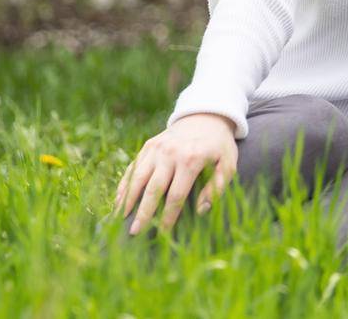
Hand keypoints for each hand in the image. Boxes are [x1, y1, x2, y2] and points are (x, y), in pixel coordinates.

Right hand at [113, 112, 237, 234]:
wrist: (206, 115)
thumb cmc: (219, 146)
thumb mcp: (228, 164)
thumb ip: (217, 187)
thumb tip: (201, 210)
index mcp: (191, 159)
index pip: (176, 195)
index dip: (168, 216)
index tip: (162, 233)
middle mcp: (170, 153)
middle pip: (153, 189)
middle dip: (143, 212)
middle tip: (134, 232)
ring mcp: (157, 148)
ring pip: (138, 177)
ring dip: (128, 199)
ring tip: (120, 218)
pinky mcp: (149, 145)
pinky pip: (134, 166)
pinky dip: (125, 183)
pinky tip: (119, 200)